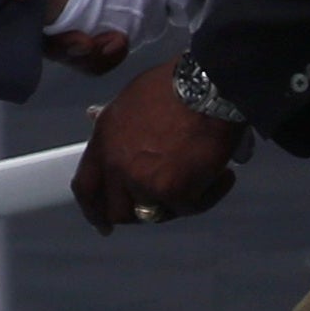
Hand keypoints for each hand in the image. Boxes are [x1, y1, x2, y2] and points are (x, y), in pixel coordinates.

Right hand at [33, 0, 129, 74]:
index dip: (29, 9)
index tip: (55, 23)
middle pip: (41, 23)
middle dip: (59, 44)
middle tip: (89, 44)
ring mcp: (85, 8)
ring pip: (64, 44)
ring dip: (82, 55)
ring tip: (115, 44)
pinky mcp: (103, 27)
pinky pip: (90, 55)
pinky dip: (101, 59)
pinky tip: (121, 46)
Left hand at [75, 65, 246, 230]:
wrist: (208, 86)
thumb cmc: (174, 86)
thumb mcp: (130, 100)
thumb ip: (117, 128)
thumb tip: (102, 126)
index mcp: (104, 143)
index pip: (86, 188)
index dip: (93, 211)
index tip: (103, 225)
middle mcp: (118, 168)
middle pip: (119, 210)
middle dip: (139, 213)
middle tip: (163, 204)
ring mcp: (145, 183)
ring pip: (156, 213)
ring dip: (176, 201)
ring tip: (200, 177)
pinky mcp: (176, 193)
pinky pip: (190, 207)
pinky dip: (209, 194)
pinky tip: (223, 175)